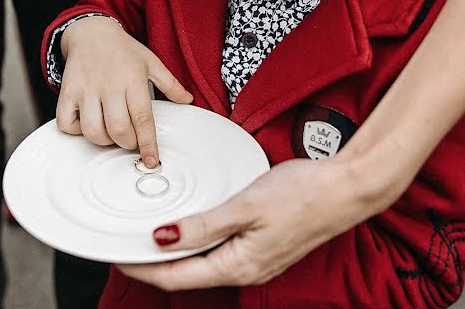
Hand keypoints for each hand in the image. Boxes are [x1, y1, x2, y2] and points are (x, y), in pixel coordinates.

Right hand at [57, 16, 192, 167]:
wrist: (91, 31)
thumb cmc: (123, 50)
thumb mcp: (151, 62)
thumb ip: (170, 84)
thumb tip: (188, 100)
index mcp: (132, 80)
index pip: (143, 119)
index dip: (148, 144)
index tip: (152, 160)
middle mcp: (109, 86)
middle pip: (118, 130)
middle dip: (128, 143)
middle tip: (131, 139)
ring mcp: (86, 90)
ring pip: (93, 131)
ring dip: (104, 140)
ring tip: (111, 132)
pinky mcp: (67, 92)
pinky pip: (66, 123)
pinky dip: (76, 131)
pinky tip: (88, 123)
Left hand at [118, 157, 378, 289]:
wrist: (347, 188)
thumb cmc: (303, 194)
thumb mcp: (245, 205)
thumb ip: (202, 225)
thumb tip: (162, 238)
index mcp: (238, 265)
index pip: (175, 277)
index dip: (142, 267)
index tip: (117, 254)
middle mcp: (245, 270)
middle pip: (186, 275)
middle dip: (153, 264)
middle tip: (125, 245)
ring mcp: (257, 260)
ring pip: (203, 264)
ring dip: (174, 254)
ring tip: (149, 236)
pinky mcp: (264, 247)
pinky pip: (220, 253)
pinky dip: (197, 244)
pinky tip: (191, 229)